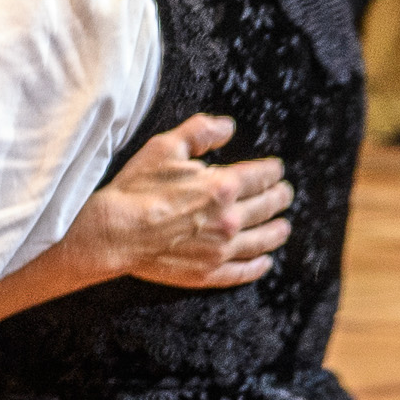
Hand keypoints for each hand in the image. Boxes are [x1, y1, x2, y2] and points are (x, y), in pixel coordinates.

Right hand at [76, 114, 291, 289]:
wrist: (114, 232)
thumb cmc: (136, 189)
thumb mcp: (165, 147)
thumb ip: (199, 132)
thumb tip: (227, 126)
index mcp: (223, 187)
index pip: (260, 177)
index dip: (272, 172)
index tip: (277, 171)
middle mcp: (229, 220)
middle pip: (266, 208)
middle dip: (279, 198)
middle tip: (284, 194)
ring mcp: (221, 250)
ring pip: (262, 241)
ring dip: (276, 232)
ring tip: (284, 227)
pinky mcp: (208, 273)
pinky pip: (242, 272)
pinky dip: (257, 267)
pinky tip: (265, 262)